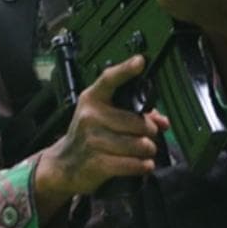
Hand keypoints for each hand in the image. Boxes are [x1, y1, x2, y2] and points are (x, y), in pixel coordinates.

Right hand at [34, 55, 168, 219]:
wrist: (64, 163)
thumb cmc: (90, 135)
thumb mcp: (106, 117)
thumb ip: (136, 114)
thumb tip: (162, 122)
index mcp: (93, 99)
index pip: (110, 79)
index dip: (126, 70)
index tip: (140, 61)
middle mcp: (90, 116)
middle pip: (137, 122)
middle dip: (150, 131)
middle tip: (150, 135)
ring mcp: (92, 139)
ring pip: (137, 144)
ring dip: (147, 150)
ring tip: (146, 150)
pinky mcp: (96, 162)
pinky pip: (130, 163)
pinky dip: (141, 166)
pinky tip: (144, 164)